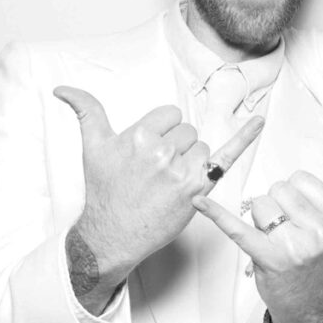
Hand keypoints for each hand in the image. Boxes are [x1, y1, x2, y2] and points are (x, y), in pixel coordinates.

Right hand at [54, 86, 263, 311]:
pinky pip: (227, 156)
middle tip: (155, 172)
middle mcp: (162, 152)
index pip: (169, 116)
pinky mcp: (198, 189)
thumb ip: (85, 112)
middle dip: (175, 147)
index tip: (149, 151)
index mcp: (140, 136)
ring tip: (167, 182)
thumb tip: (62, 88)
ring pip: (202, 148)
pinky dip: (245, 137)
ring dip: (191, 161)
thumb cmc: (105, 191)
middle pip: (187, 132)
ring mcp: (182, 171)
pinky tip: (259, 121)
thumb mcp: (93, 148)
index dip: (162, 132)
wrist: (112, 234)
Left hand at [193, 164, 322, 322]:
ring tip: (274, 242)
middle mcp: (321, 232)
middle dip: (278, 208)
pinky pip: (238, 229)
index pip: (299, 179)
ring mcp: (295, 247)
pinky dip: (216, 215)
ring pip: (258, 205)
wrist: (306, 303)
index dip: (296, 196)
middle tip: (289, 234)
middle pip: (277, 190)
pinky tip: (199, 202)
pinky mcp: (267, 258)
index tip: (305, 219)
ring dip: (260, 221)